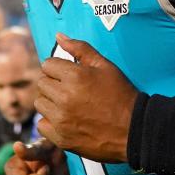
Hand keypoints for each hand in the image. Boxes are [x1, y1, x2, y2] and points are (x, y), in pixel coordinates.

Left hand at [35, 33, 137, 161]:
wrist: (133, 129)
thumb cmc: (120, 95)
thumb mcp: (105, 66)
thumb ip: (80, 49)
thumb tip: (59, 36)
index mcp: (74, 76)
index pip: (47, 65)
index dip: (59, 68)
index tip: (69, 75)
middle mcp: (64, 97)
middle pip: (42, 83)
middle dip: (54, 83)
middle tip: (70, 90)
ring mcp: (61, 119)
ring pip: (40, 103)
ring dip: (51, 102)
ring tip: (68, 104)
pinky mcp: (61, 138)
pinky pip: (42, 125)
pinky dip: (51, 122)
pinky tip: (66, 120)